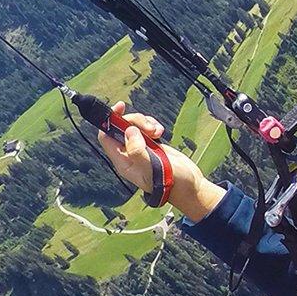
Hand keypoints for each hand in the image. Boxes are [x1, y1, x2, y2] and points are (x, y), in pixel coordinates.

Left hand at [96, 103, 225, 220]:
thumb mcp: (153, 168)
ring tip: (157, 132)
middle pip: (121, 128)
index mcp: (123, 162)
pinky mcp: (152, 145)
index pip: (106, 137)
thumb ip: (138, 151)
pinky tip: (161, 132)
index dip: (109, 121)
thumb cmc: (172, 182)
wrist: (190, 186)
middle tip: (149, 127)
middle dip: (134, 121)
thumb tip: (129, 131)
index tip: (120, 108)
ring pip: (134, 126)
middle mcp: (129, 155)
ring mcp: (141, 149)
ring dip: (146, 123)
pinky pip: (146, 128)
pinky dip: (153, 126)